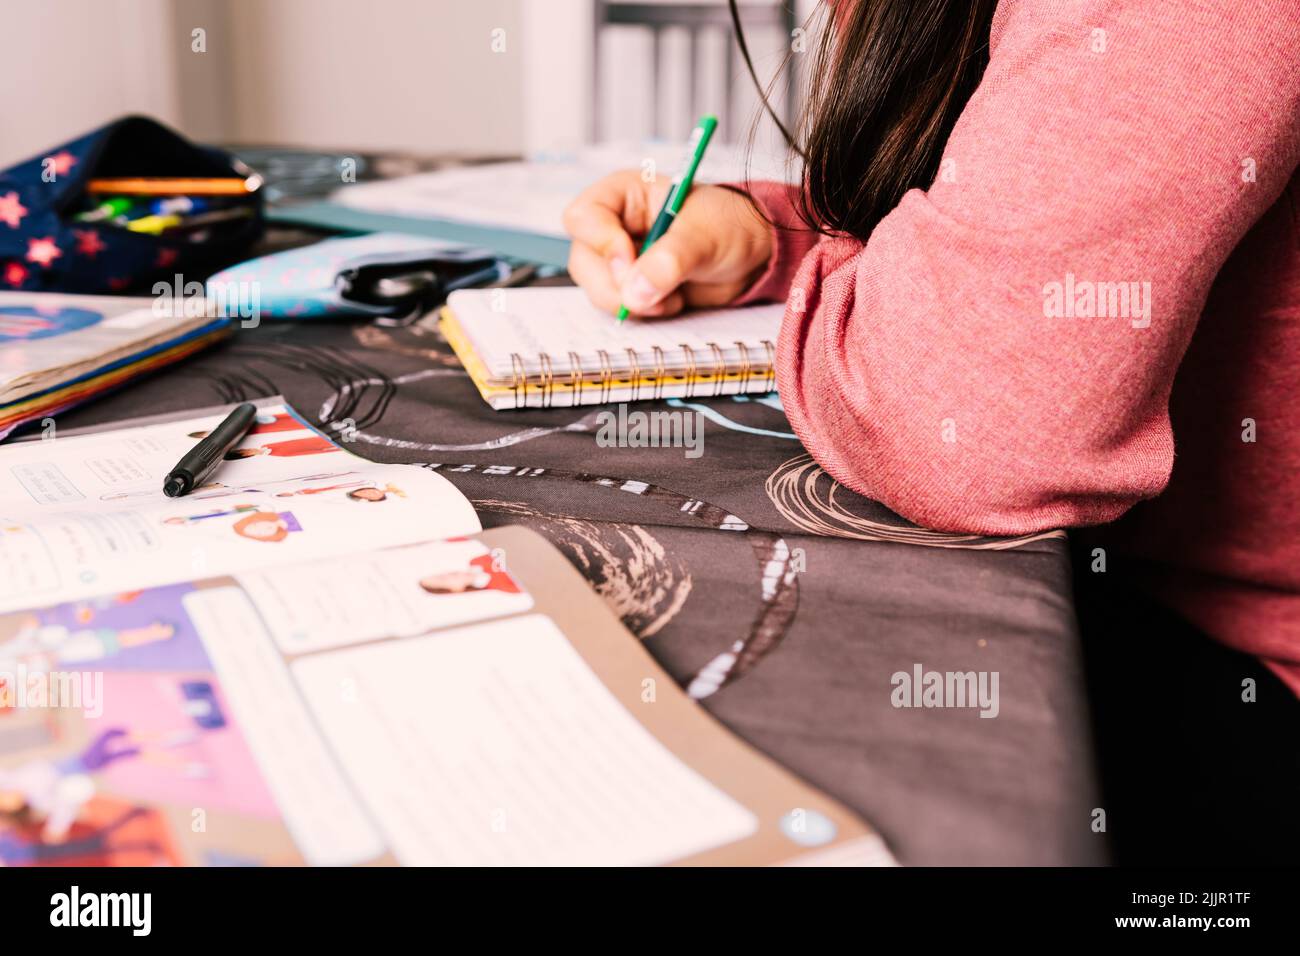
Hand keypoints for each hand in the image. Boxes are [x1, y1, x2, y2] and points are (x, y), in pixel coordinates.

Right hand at [562, 170, 772, 316]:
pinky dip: (642, 312)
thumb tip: (634, 293)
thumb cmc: (727, 226)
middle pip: (583, 261)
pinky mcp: (631, 288)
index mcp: (623, 196)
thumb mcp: (703, 237)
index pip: (583, 218)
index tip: (630, 265)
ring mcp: (618, 261)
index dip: (602, 244)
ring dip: (632, 303)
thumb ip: (669, 261)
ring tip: (671, 296)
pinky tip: (671, 302)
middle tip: (652, 293)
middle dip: (616, 285)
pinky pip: (618, 308)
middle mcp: (613, 226)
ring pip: (597, 290)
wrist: (750, 255)